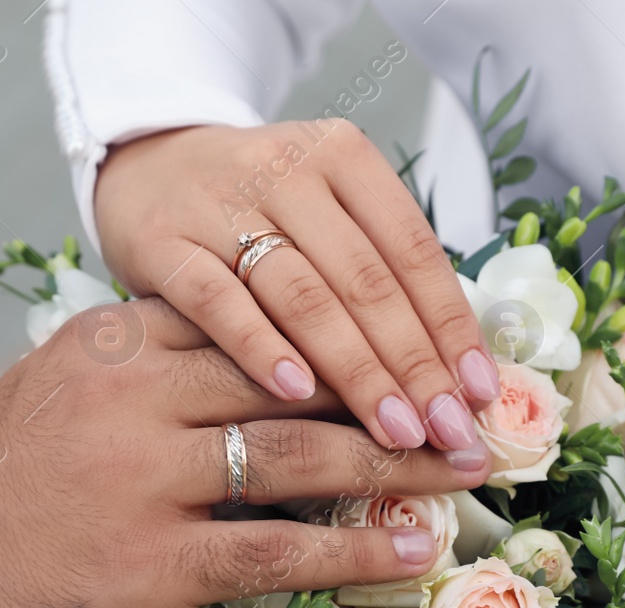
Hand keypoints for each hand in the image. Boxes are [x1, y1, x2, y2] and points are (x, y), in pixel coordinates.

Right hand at [0, 299, 491, 607]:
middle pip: (294, 378)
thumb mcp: (51, 392)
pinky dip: (357, 553)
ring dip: (397, 465)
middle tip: (464, 404)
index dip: (343, 331)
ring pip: (302, 457)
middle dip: (391, 390)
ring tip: (464, 468)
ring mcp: (145, 478)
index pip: (253, 314)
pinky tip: (414, 552)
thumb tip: (232, 358)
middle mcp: (134, 394)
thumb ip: (139, 366)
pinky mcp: (154, 563)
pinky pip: (279, 551)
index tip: (408, 343)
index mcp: (112, 341)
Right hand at [95, 120, 499, 454]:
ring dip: (357, 371)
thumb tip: (458, 377)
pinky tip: (296, 393)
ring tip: (396, 432)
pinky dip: (259, 347)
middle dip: (415, 364)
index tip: (482, 394)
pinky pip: (219, 302)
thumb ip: (379, 277)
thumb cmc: (255, 214)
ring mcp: (220, 204)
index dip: (452, 326)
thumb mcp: (323, 218)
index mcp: (343, 157)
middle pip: (366, 279)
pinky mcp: (163, 242)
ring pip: (304, 296)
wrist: (142, 167)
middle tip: (449, 431)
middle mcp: (286, 170)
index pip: (413, 249)